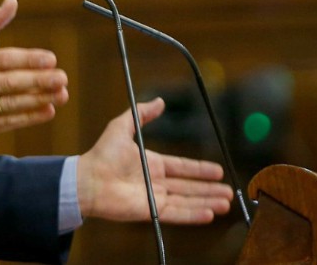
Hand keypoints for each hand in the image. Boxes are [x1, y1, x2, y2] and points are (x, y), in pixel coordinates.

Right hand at [0, 0, 68, 147]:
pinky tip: (48, 110)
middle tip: (62, 77)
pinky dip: (31, 117)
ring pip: (12, 104)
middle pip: (9, 83)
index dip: (28, 60)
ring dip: (39, 100)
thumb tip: (12, 1)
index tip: (51, 59)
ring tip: (61, 94)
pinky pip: (10, 121)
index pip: (3, 60)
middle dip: (38, 81)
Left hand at [77, 98, 233, 223]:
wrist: (87, 179)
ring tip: (226, 204)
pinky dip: (193, 215)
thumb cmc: (101, 154)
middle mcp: (156, 182)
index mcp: (153, 164)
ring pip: (188, 201)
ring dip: (207, 202)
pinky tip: (209, 214)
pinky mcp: (151, 211)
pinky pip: (177, 213)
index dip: (201, 170)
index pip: (183, 167)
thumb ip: (141, 115)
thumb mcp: (122, 127)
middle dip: (210, 190)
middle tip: (229, 192)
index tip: (219, 171)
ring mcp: (155, 198)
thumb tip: (159, 101)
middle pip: (190, 187)